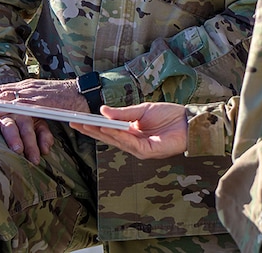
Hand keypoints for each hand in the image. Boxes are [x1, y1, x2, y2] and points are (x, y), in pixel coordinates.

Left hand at [0, 79, 85, 162]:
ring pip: (6, 99)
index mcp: (29, 85)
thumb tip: (24, 109)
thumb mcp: (45, 96)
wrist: (82, 93)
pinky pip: (20, 106)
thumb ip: (33, 100)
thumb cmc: (66, 98)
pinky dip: (6, 111)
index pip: (4, 88)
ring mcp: (33, 94)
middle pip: (1, 93)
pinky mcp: (39, 103)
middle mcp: (28, 87)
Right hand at [70, 102, 186, 159]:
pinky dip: (117, 136)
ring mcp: (139, 149)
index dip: (92, 125)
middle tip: (72, 122)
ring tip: (85, 124)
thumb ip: (123, 113)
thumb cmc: (169, 115)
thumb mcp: (143, 110)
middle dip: (90, 130)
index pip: (107, 130)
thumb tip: (102, 111)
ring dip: (100, 132)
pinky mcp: (148, 152)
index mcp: (131, 132)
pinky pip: (129, 143)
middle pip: (107, 137)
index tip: (76, 118)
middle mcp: (133, 142)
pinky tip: (107, 128)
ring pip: (115, 141)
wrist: (189, 121)